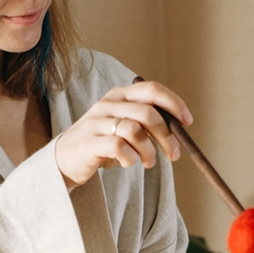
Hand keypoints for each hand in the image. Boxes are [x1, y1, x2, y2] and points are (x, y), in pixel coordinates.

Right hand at [54, 80, 191, 189]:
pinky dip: (130, 159)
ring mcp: (97, 122)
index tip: (188, 121)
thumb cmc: (102, 143)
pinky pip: (119, 148)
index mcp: (119, 95)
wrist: (65, 159)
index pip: (152, 89)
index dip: (174, 103)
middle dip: (167, 136)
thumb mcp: (124, 126)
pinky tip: (127, 163)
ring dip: (149, 152)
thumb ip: (146, 123)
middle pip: (148, 113)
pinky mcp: (90, 142)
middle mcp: (108, 104)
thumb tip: (179, 130)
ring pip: (135, 131)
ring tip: (148, 163)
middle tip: (174, 155)